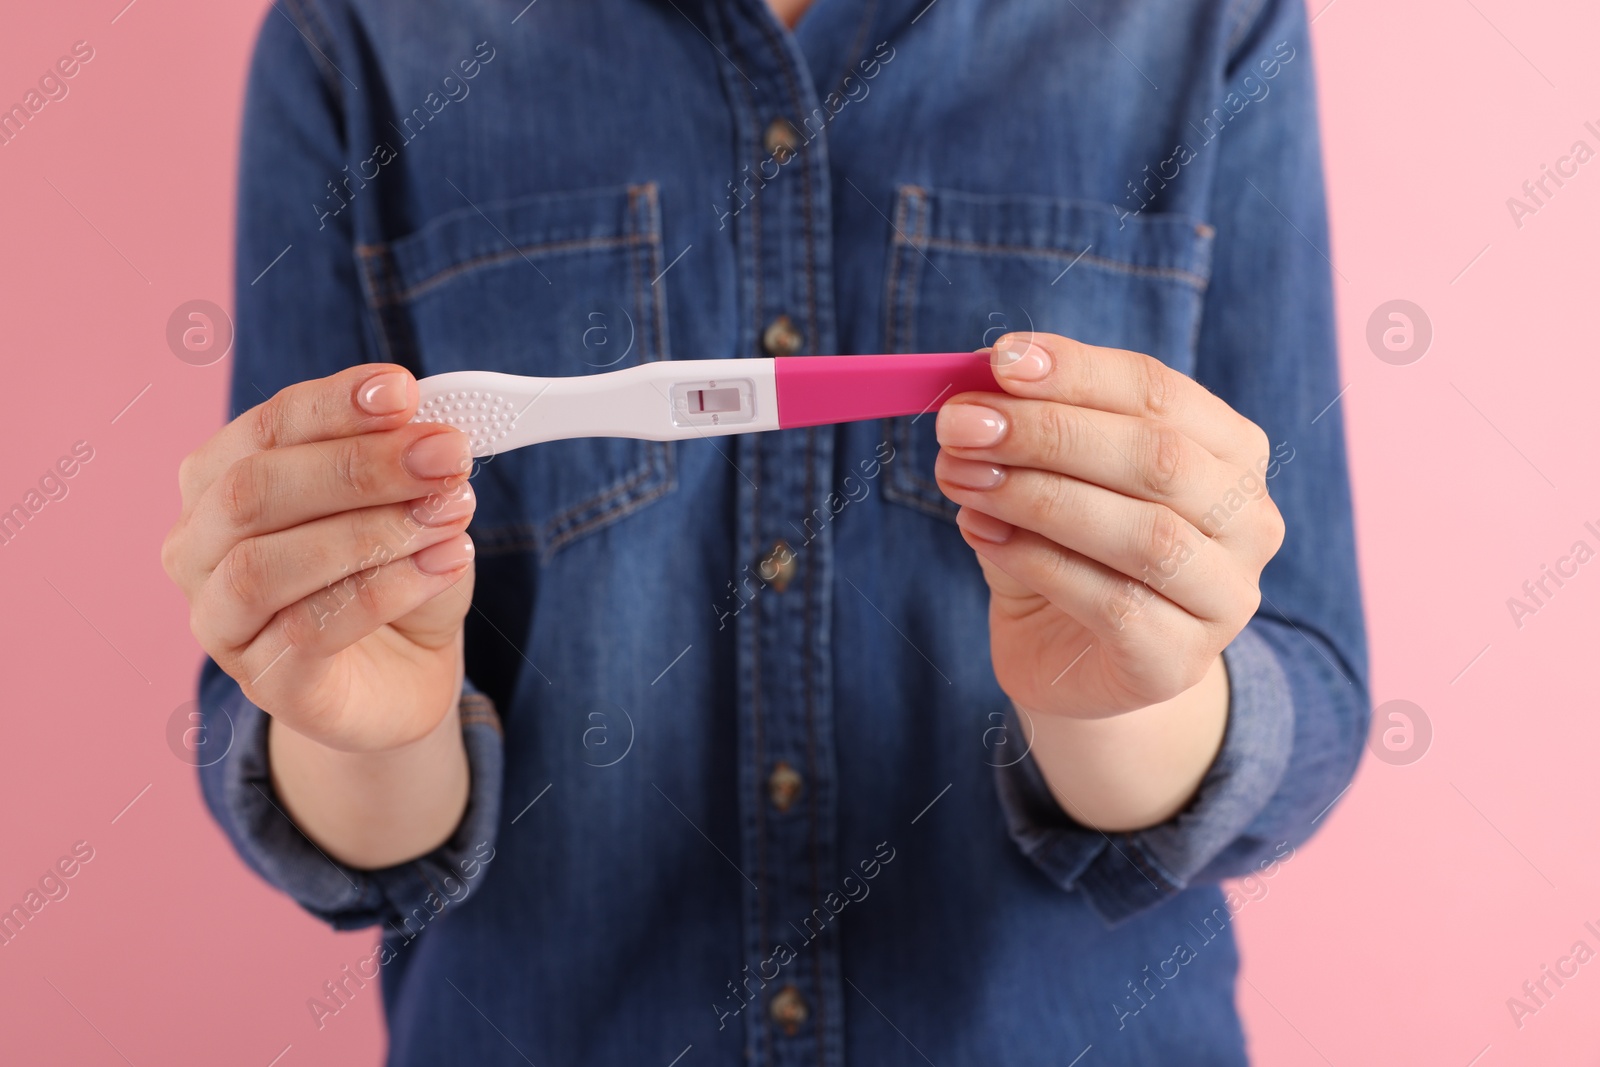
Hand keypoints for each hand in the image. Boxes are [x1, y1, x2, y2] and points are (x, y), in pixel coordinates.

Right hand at [162, 364, 478, 753]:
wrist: (404, 675)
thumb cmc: (393, 573)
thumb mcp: (407, 503)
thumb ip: (405, 460)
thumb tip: (431, 428)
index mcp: (220, 481)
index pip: (265, 427)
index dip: (334, 405)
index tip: (404, 391)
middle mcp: (197, 548)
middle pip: (253, 490)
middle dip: (358, 466)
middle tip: (445, 456)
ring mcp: (219, 621)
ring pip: (266, 564)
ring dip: (370, 531)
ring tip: (450, 514)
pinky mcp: (264, 681)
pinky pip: (308, 629)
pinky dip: (386, 588)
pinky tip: (445, 564)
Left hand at [935, 332, 1284, 721]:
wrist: (1071, 663)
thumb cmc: (1065, 553)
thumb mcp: (1045, 477)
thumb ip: (1025, 433)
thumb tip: (973, 391)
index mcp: (1229, 451)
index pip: (1160, 392)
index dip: (1079, 371)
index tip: (1000, 360)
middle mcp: (1248, 521)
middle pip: (1158, 458)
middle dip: (1049, 433)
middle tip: (962, 425)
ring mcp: (1226, 598)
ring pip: (1144, 533)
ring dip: (1038, 496)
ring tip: (962, 481)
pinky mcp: (1180, 661)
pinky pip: (1114, 603)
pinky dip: (1038, 561)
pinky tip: (984, 536)